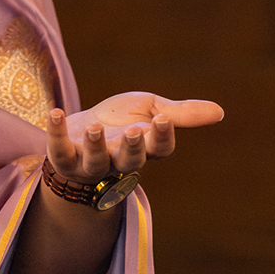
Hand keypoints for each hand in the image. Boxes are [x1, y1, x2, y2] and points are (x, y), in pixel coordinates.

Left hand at [46, 92, 223, 183]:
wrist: (81, 130)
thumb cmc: (121, 120)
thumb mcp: (150, 110)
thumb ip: (180, 113)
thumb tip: (220, 111)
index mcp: (145, 148)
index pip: (159, 149)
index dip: (162, 136)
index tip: (163, 119)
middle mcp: (119, 161)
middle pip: (130, 161)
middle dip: (133, 148)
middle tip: (135, 131)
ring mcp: (90, 162)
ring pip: (96, 162)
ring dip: (97, 145)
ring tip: (95, 128)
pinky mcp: (63, 156)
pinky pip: (58, 150)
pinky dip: (55, 132)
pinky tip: (55, 113)